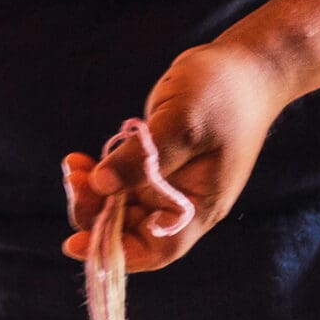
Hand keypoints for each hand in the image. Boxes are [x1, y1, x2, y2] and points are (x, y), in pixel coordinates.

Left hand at [60, 42, 290, 272]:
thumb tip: (101, 186)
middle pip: (130, 228)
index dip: (116, 253)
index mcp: (198, 205)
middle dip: (95, 212)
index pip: (156, 248)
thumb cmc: (223, 93)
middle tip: (74, 179)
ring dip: (93, 192)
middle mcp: (181, 201)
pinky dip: (100, 174)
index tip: (75, 244)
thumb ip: (142, 158)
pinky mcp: (158, 161)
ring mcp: (169, 182)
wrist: (246, 65)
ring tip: (73, 165)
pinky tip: (80, 159)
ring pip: (121, 204)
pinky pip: (122, 180)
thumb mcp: (182, 123)